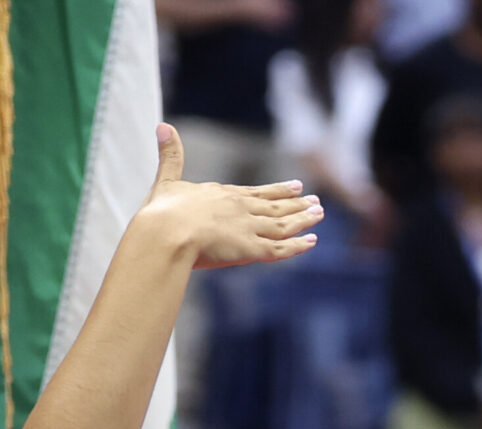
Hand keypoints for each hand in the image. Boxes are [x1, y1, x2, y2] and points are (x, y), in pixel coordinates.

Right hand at [138, 124, 319, 273]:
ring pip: (282, 224)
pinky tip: (311, 242)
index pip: (256, 193)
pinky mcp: (250, 249)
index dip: (277, 191)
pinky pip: (280, 248)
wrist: (167, 235)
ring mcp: (248, 228)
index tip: (295, 186)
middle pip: (274, 207)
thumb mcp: (166, 182)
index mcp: (223, 194)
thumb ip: (170, 156)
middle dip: (296, 204)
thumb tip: (162, 125)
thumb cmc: (162, 214)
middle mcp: (240, 208)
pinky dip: (297, 246)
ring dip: (302, 220)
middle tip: (315, 201)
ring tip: (319, 215)